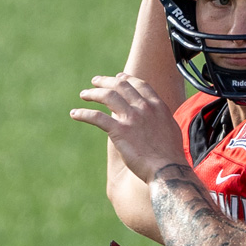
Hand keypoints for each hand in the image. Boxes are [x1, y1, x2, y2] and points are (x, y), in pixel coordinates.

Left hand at [70, 73, 185, 183]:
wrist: (168, 168)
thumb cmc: (170, 155)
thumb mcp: (170, 129)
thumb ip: (158, 119)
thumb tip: (152, 118)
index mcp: (157, 106)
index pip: (139, 84)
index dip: (127, 78)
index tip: (118, 77)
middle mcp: (144, 107)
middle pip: (121, 85)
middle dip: (105, 81)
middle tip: (95, 82)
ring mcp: (131, 118)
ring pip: (108, 96)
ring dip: (93, 93)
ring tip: (84, 95)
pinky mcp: (119, 131)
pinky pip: (96, 117)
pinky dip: (83, 114)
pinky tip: (75, 114)